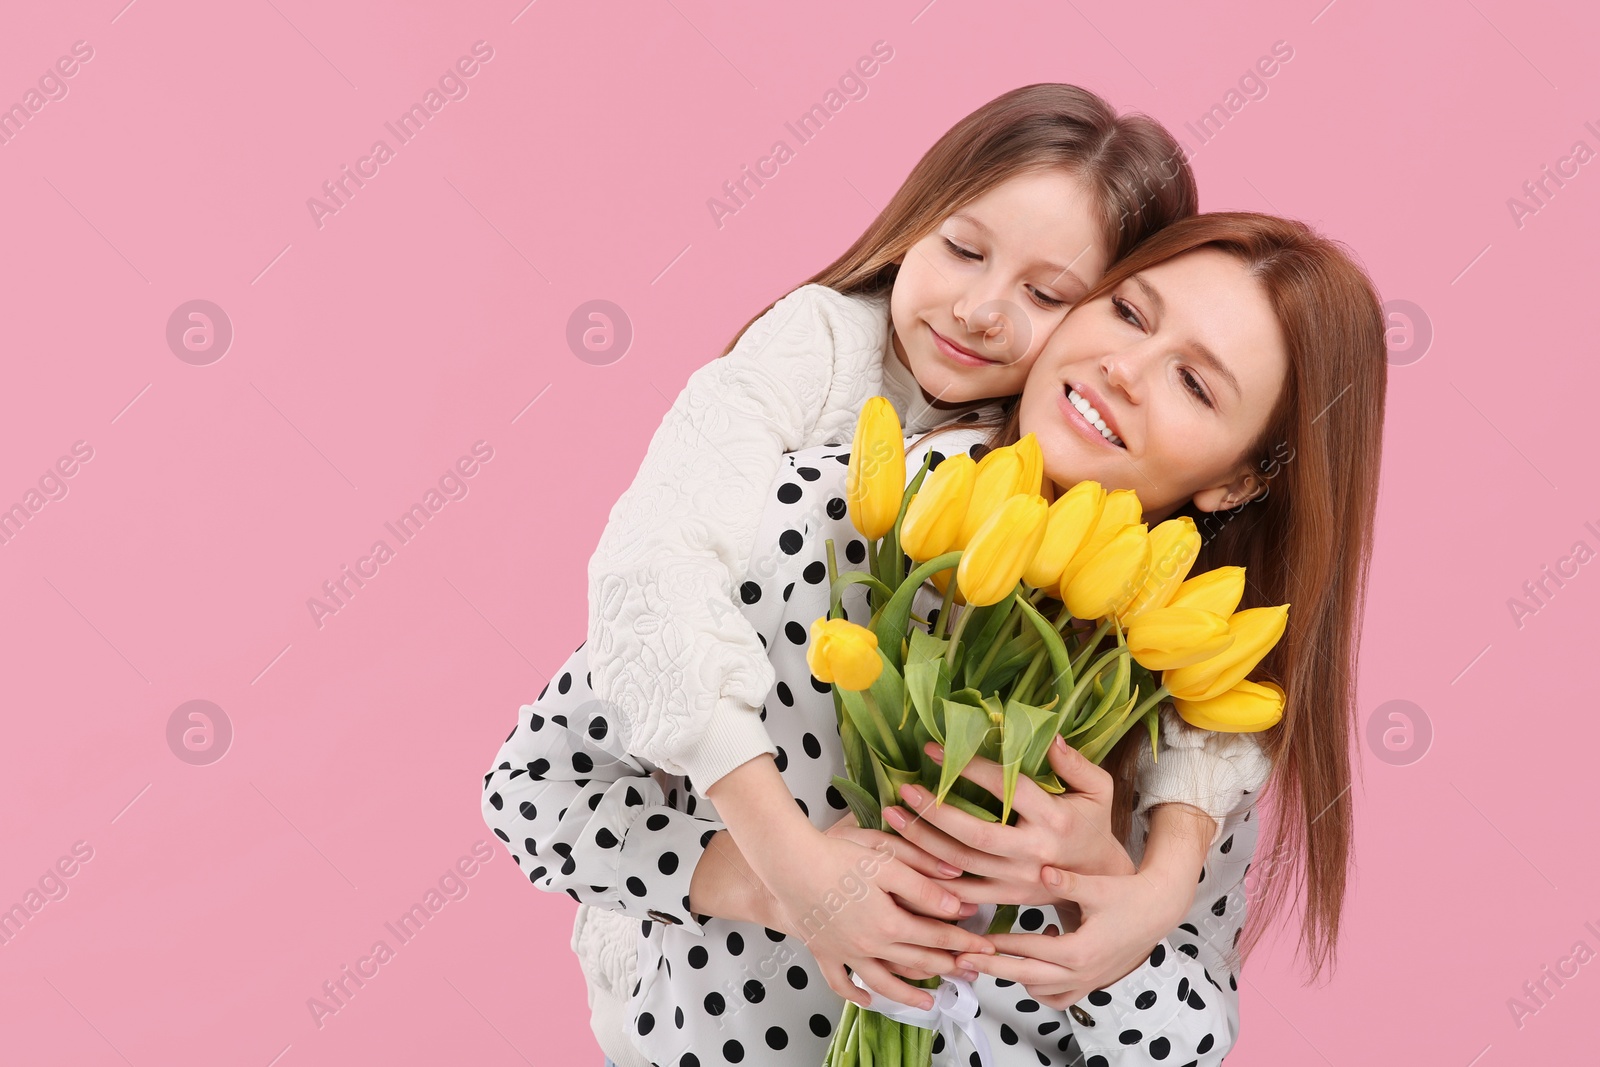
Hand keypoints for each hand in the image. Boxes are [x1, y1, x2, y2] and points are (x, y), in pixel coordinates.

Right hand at [758, 818, 997, 1010]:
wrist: (788, 865)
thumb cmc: (836, 856)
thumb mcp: (886, 862)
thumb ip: (923, 885)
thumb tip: (956, 904)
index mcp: (889, 923)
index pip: (936, 936)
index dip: (962, 941)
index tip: (983, 945)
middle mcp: (869, 945)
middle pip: (916, 961)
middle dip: (947, 967)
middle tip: (970, 972)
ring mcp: (845, 952)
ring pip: (884, 981)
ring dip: (909, 994)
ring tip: (929, 1003)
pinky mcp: (823, 951)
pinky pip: (841, 981)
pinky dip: (855, 994)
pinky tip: (868, 998)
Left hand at [882, 735, 1134, 905]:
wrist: (1100, 880)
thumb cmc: (1093, 824)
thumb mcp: (1098, 789)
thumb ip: (1074, 762)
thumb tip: (1049, 735)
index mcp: (1054, 819)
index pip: (1007, 789)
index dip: (970, 769)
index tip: (936, 750)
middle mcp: (1033, 853)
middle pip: (976, 835)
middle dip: (936, 812)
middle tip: (905, 790)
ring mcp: (1018, 880)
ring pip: (962, 865)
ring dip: (924, 842)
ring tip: (894, 817)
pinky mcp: (1007, 898)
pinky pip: (963, 893)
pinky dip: (933, 878)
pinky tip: (906, 859)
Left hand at [950, 803, 1211, 1007]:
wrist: (1158, 911)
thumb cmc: (1128, 895)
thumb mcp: (1097, 887)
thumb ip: (1068, 882)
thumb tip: (1044, 871)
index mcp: (1080, 951)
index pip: (1029, 953)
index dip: (999, 947)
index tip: (973, 941)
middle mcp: (1081, 974)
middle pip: (1026, 978)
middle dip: (993, 968)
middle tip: (963, 958)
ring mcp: (1086, 982)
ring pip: (1039, 991)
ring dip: (1016, 976)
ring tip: (993, 956)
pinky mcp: (1090, 982)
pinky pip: (1057, 996)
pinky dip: (1040, 986)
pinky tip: (1033, 959)